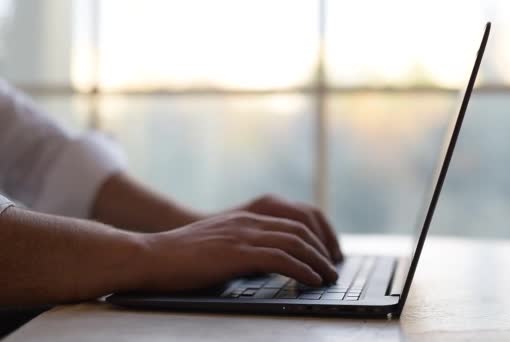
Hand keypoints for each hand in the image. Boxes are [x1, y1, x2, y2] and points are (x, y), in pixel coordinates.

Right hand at [137, 212, 337, 291]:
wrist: (150, 255)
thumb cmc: (180, 258)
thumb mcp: (219, 246)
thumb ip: (243, 249)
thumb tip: (267, 265)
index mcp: (245, 219)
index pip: (292, 222)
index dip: (314, 238)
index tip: (324, 255)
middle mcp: (248, 222)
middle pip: (299, 230)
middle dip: (322, 250)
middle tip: (333, 268)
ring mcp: (242, 236)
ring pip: (294, 242)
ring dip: (317, 261)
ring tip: (329, 276)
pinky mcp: (236, 253)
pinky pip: (280, 259)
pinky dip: (301, 269)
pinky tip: (311, 280)